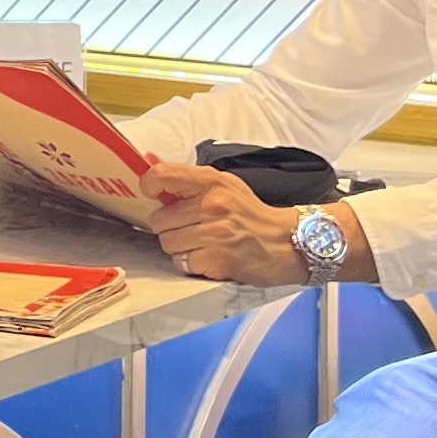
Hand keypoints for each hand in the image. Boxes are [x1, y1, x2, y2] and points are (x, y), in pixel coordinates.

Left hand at [142, 162, 345, 286]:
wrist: (287, 242)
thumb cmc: (252, 214)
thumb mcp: (226, 185)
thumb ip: (191, 181)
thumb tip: (154, 174)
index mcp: (212, 182)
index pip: (162, 175)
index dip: (149, 185)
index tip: (152, 193)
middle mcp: (212, 205)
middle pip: (159, 219)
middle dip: (169, 226)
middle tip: (188, 227)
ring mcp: (215, 234)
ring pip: (167, 243)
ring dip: (178, 247)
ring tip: (200, 243)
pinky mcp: (218, 260)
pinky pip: (183, 263)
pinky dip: (191, 264)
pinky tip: (208, 256)